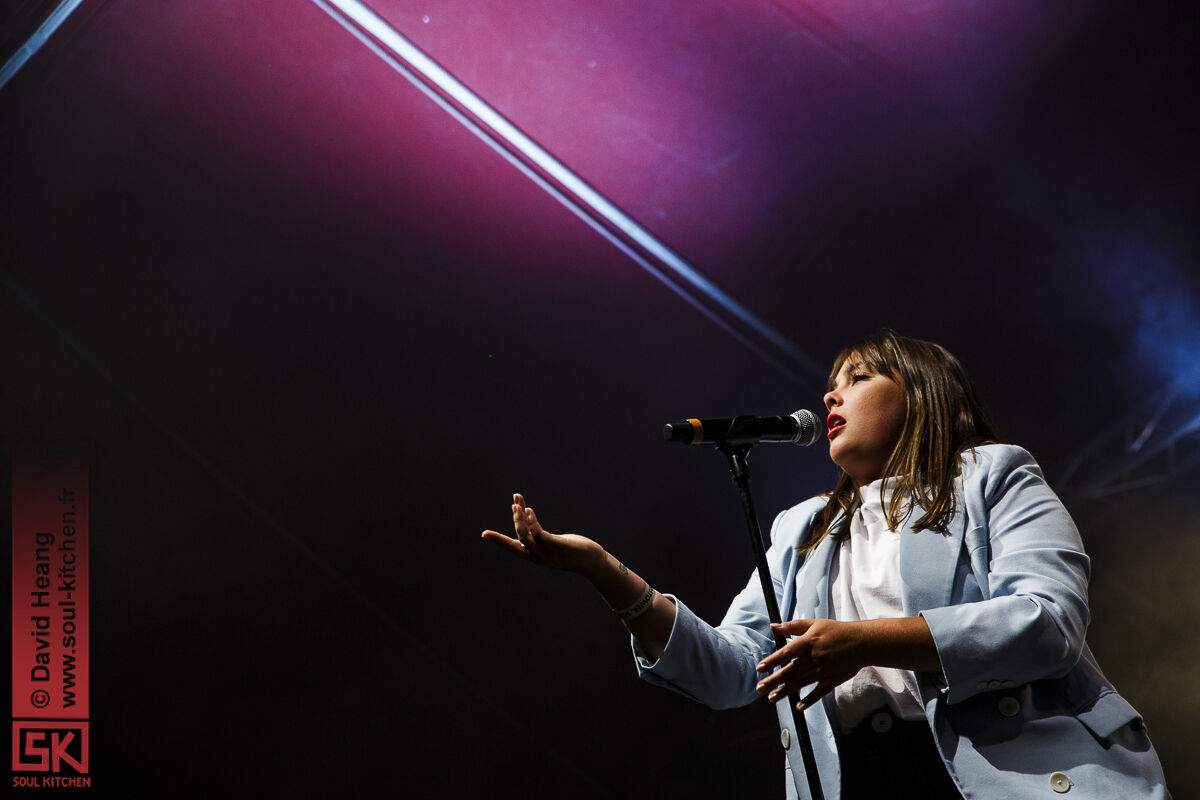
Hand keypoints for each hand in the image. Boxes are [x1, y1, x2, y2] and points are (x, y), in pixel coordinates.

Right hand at [481, 493, 604, 575]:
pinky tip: (529, 511)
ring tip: (517, 504)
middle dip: (515, 520)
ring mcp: (547, 553)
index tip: (484, 534)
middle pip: (519, 539)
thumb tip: (531, 522)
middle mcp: (538, 556)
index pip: (513, 548)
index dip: (498, 540)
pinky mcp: (557, 546)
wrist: (593, 562)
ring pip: (526, 536)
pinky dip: (532, 522)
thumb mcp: (554, 543)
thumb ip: (541, 536)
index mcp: (535, 556)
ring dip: (520, 519)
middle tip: (514, 503)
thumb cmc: (574, 551)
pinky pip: (539, 534)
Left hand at [754, 618, 866, 711]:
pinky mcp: (833, 679)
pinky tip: (799, 706)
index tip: (760, 668)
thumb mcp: (814, 624)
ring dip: (785, 691)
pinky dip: (809, 700)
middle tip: (759, 688)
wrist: (862, 642)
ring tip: (772, 698)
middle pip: (790, 671)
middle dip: (773, 681)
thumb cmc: (836, 631)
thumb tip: (774, 626)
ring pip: (801, 683)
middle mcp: (814, 657)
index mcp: (808, 642)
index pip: (786, 653)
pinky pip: (819, 692)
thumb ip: (793, 626)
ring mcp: (823, 670)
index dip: (772, 661)